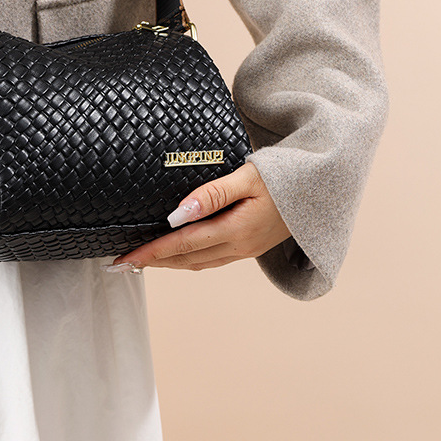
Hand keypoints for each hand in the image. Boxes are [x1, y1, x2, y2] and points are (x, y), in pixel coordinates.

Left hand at [101, 162, 291, 272]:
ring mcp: (245, 250)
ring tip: (141, 260)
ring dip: (168, 264)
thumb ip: (212, 194)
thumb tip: (177, 213)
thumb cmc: (284, 177)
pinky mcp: (248, 247)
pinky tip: (175, 254)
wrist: (320, 188)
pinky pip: (210, 259)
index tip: (124, 258)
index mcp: (237, 230)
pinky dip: (187, 259)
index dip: (151, 252)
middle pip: (185, 259)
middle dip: (152, 262)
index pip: (182, 244)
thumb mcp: (248, 178)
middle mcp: (239, 247)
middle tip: (120, 263)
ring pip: (197, 263)